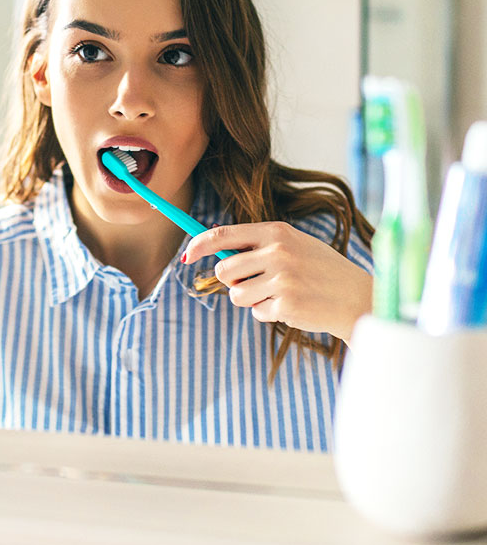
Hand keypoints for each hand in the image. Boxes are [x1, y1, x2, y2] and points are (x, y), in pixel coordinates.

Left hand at [183, 222, 372, 342]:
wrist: (357, 297)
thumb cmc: (320, 269)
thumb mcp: (294, 244)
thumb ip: (259, 245)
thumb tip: (217, 252)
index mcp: (277, 231)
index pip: (224, 234)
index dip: (200, 244)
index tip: (187, 255)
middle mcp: (277, 252)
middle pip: (224, 269)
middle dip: (231, 280)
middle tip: (253, 282)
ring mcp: (282, 279)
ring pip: (236, 294)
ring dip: (249, 299)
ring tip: (276, 294)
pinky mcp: (286, 305)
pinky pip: (256, 313)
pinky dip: (267, 313)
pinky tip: (291, 306)